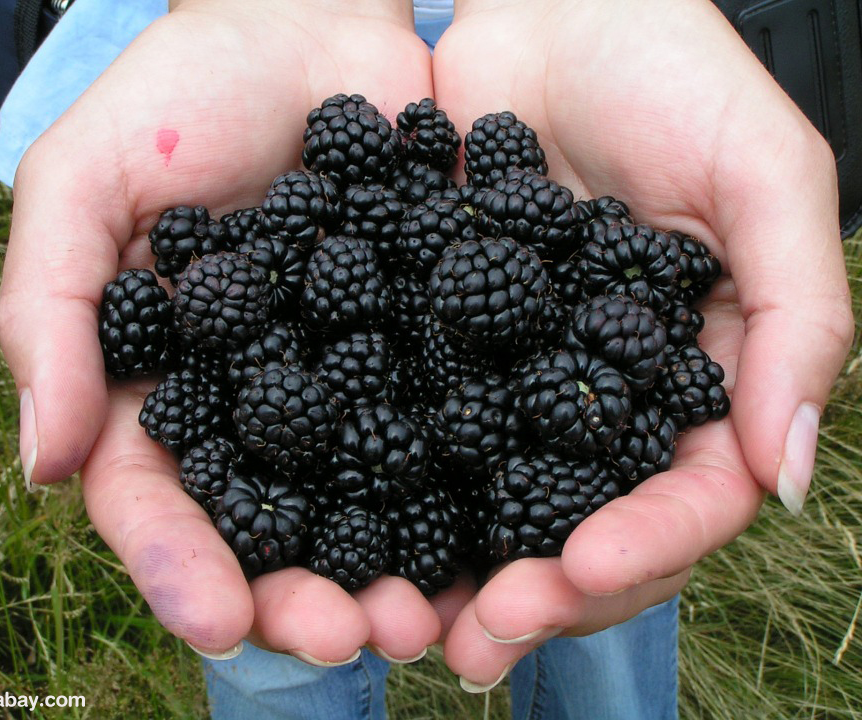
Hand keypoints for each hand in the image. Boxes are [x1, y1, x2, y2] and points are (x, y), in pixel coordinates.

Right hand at [0, 0, 451, 661]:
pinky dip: (477, 475)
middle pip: (277, 522)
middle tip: (350, 639)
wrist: (303, 18)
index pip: (161, 497)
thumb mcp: (86, 185)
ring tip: (432, 620)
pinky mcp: (431, 336)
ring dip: (399, 566)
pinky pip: (455, 414)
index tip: (218, 623)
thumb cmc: (181, 94)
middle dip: (304, 589)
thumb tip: (47, 467)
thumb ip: (56, 317)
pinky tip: (509, 527)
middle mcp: (265, 399)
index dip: (183, 564)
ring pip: (373, 495)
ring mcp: (353, 375)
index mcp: (171, 382)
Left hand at [431, 0, 852, 688]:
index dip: (642, 542)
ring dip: (451, 569)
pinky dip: (382, 483)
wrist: (556, 7)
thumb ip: (795, 320)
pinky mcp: (436, 339)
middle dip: (539, 589)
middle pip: (579, 522)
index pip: (684, 492)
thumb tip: (787, 478)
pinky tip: (342, 531)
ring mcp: (513, 376)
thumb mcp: (766, 179)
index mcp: (690, 376)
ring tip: (404, 624)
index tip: (580, 567)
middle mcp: (597, 395)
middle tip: (477, 642)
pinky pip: (411, 423)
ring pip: (490, 499)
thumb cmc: (676, 74)